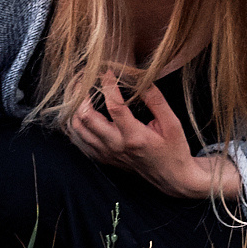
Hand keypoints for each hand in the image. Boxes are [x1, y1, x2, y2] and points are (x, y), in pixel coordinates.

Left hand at [65, 71, 208, 196]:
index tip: (107, 70)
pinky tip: (77, 110)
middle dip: (81, 92)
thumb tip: (140, 79)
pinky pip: (78, 140)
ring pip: (76, 128)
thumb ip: (156, 101)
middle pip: (85, 117)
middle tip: (84, 76)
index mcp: (134, 137)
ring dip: (73, 106)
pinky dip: (73, 123)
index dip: (108, 85)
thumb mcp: (172, 124)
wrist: (170, 177)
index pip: (114, 106)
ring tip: (77, 89)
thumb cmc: (173, 149)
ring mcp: (106, 153)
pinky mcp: (102, 157)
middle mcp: (115, 146)